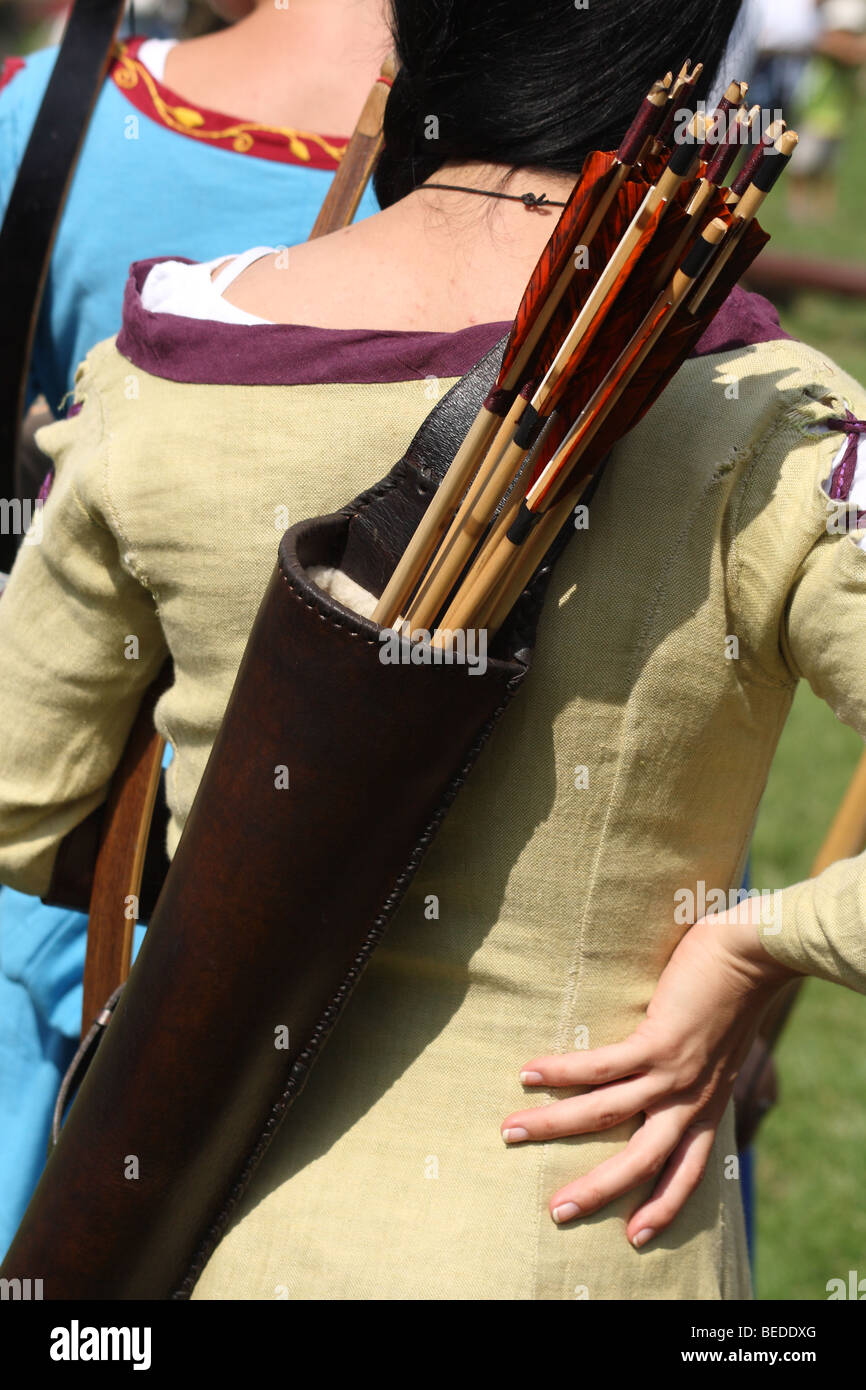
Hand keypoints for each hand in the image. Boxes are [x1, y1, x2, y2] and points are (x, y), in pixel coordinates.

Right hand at [500, 902, 799, 1246]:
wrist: (753, 952)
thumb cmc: (734, 989)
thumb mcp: (722, 1048)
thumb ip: (697, 1068)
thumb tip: (663, 1069)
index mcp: (708, 1105)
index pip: (688, 1170)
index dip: (664, 1206)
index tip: (636, 1238)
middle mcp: (690, 1099)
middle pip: (641, 1160)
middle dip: (597, 1189)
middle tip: (557, 1211)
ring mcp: (674, 1073)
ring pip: (606, 1114)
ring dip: (554, 1126)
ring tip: (511, 1131)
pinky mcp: (659, 1041)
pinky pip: (600, 1067)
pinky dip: (561, 1072)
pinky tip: (528, 1073)